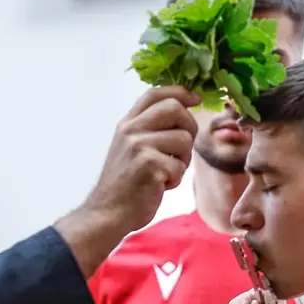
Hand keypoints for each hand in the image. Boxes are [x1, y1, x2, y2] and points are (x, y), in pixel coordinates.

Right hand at [56, 86, 199, 274]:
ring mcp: (139, 146)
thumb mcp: (130, 148)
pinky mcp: (149, 165)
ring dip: (183, 160)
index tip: (195, 99)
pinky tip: (160, 186)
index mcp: (127, 123)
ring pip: (183, 139)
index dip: (180, 92)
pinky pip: (180, 166)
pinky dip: (175, 180)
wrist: (107, 212)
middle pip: (175, 109)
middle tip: (182, 149)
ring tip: (166, 172)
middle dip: (189, 127)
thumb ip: (149, 129)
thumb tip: (183, 110)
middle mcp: (131, 130)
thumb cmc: (125, 183)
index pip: (155, 93)